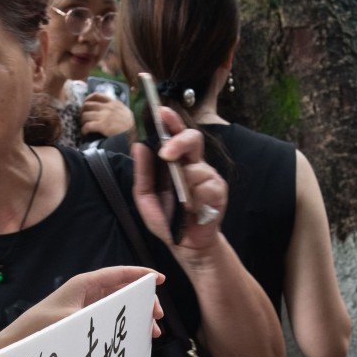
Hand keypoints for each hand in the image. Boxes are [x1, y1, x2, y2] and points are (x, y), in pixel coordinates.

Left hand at [0, 267, 164, 356]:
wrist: (17, 343)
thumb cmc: (38, 329)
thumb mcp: (69, 323)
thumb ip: (93, 319)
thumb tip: (114, 322)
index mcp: (83, 284)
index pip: (118, 274)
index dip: (140, 275)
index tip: (158, 279)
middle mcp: (85, 292)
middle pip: (122, 290)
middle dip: (142, 301)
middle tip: (157, 315)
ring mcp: (84, 305)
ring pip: (118, 304)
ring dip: (135, 315)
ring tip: (151, 330)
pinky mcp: (82, 319)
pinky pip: (109, 316)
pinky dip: (123, 323)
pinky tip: (133, 334)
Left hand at [80, 93, 134, 139]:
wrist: (133, 135)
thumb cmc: (130, 126)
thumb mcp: (125, 112)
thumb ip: (116, 108)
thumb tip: (108, 109)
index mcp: (113, 103)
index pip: (97, 95)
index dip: (88, 99)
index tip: (85, 104)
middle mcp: (107, 107)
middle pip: (87, 105)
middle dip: (83, 111)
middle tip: (83, 117)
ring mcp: (104, 116)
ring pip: (85, 115)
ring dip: (82, 121)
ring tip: (84, 126)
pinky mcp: (102, 125)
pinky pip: (87, 126)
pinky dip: (84, 130)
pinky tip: (85, 133)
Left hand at [131, 107, 227, 257]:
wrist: (186, 245)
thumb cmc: (167, 218)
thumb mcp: (145, 197)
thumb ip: (143, 173)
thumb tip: (138, 147)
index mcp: (177, 161)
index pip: (175, 133)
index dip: (170, 120)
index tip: (161, 111)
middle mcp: (194, 164)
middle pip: (193, 138)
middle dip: (179, 141)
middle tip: (165, 153)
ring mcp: (208, 176)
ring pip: (196, 168)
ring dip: (184, 184)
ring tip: (181, 203)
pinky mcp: (219, 191)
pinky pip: (207, 187)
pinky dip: (195, 199)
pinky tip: (192, 210)